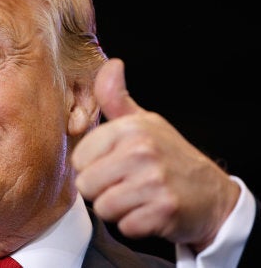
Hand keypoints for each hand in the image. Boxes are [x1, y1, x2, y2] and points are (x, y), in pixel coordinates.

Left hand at [71, 58, 239, 252]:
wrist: (211, 193)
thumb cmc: (167, 155)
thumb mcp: (143, 122)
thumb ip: (116, 98)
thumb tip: (111, 64)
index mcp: (130, 128)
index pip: (79, 160)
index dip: (92, 168)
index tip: (113, 165)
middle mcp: (142, 150)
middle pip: (87, 186)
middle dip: (102, 191)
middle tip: (126, 184)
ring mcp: (154, 180)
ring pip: (103, 207)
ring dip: (117, 209)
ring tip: (137, 197)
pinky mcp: (163, 210)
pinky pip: (125, 226)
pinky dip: (135, 224)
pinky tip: (149, 211)